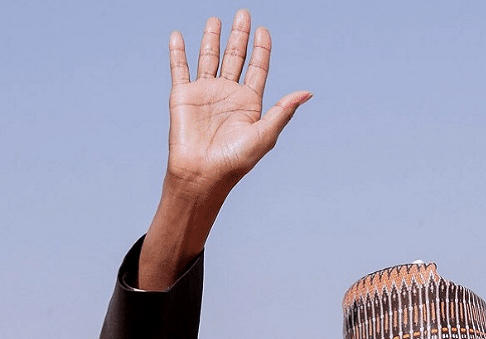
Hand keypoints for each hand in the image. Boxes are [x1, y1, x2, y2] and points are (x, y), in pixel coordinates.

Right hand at [163, 9, 310, 199]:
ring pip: (209, 58)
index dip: (261, 49)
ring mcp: (205, 93)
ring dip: (212, 38)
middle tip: (243, 13)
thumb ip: (284, 111)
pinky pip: (180, 69)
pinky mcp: (183, 96)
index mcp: (249, 103)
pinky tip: (178, 36)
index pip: (257, 68)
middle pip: (235, 57)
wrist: (202, 175)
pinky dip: (178, 52)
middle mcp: (228, 95)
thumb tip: (307, 93)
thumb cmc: (235, 161)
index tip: (263, 31)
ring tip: (215, 19)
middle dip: (239, 35)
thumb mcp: (265, 135)